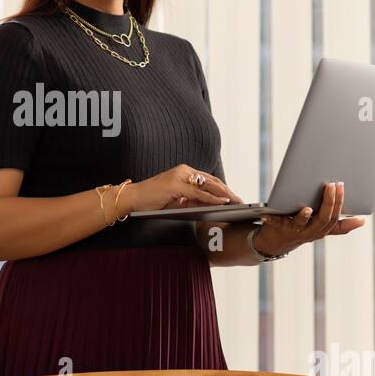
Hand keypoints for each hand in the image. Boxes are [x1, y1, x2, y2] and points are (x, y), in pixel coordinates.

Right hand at [117, 164, 242, 215]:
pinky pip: (198, 192)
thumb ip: (193, 199)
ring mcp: (179, 176)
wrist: (133, 198)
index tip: (234, 196)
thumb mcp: (177, 199)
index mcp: (184, 172)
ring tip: (236, 201)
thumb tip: (211, 204)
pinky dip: (212, 198)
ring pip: (207, 185)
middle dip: (227, 191)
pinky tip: (222, 202)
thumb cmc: (153, 200)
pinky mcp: (175, 185)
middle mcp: (183, 170)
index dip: (222, 188)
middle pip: (211, 180)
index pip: (208, 179)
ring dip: (224, 194)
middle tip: (240, 200)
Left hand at [252, 181, 363, 256]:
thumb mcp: (321, 229)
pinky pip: (275, 223)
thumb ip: (340, 226)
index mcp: (321, 230)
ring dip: (304, 217)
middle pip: (322, 219)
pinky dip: (271, 218)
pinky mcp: (276, 228)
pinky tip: (267, 214)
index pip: (334, 217)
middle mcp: (309, 232)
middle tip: (331, 185)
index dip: (339, 203)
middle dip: (328, 203)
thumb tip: (362, 221)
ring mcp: (293, 230)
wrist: (275, 243)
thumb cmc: (302, 230)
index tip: (341, 185)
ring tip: (307, 209)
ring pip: (301, 224)